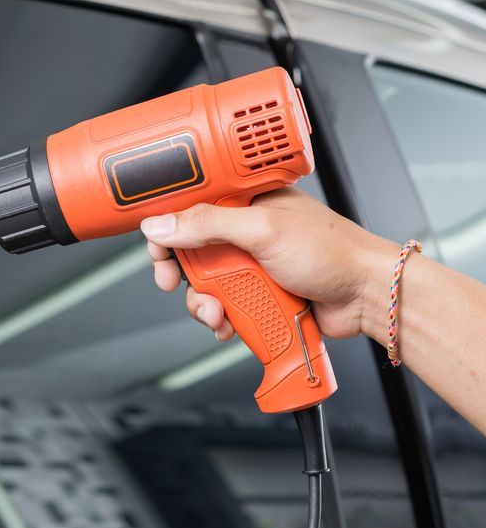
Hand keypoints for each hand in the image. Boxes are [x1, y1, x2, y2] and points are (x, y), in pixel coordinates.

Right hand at [141, 187, 398, 341]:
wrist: (367, 297)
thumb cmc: (333, 252)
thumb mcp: (262, 231)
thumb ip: (208, 225)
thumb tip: (161, 225)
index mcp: (246, 203)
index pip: (190, 210)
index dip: (167, 232)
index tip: (159, 253)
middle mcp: (245, 232)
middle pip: (191, 253)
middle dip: (184, 277)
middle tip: (178, 287)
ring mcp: (252, 264)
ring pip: (206, 286)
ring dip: (205, 305)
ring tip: (219, 314)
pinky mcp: (259, 293)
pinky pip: (226, 307)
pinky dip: (224, 319)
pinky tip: (233, 324)